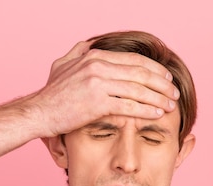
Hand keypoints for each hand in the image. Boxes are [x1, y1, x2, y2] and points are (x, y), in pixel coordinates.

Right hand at [31, 40, 179, 137]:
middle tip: (174, 92)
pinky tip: (157, 114)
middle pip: (140, 72)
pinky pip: (129, 106)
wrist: (38, 113)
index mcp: (94, 57)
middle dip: (161, 83)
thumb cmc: (50, 95)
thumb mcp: (61, 65)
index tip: (166, 78)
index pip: (133, 60)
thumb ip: (76, 53)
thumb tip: (87, 44)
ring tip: (170, 105)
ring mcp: (98, 84)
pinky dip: (146, 110)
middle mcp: (97, 66)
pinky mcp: (97, 103)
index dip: (154, 69)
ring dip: (158, 97)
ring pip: (138, 89)